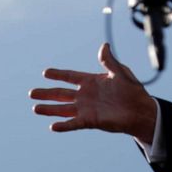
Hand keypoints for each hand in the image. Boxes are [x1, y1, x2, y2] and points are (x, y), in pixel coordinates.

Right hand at [30, 43, 156, 144]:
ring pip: (63, 109)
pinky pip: (74, 123)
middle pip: (61, 94)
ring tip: (35, 108)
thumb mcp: (120, 73)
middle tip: (31, 93)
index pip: (70, 77)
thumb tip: (104, 45)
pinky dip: (63, 125)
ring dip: (49, 109)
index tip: (45, 73)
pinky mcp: (90, 121)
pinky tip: (52, 126)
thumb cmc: (132, 91)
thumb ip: (109, 61)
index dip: (58, 75)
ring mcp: (86, 109)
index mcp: (91, 82)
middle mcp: (85, 96)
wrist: (141, 110)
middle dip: (46, 93)